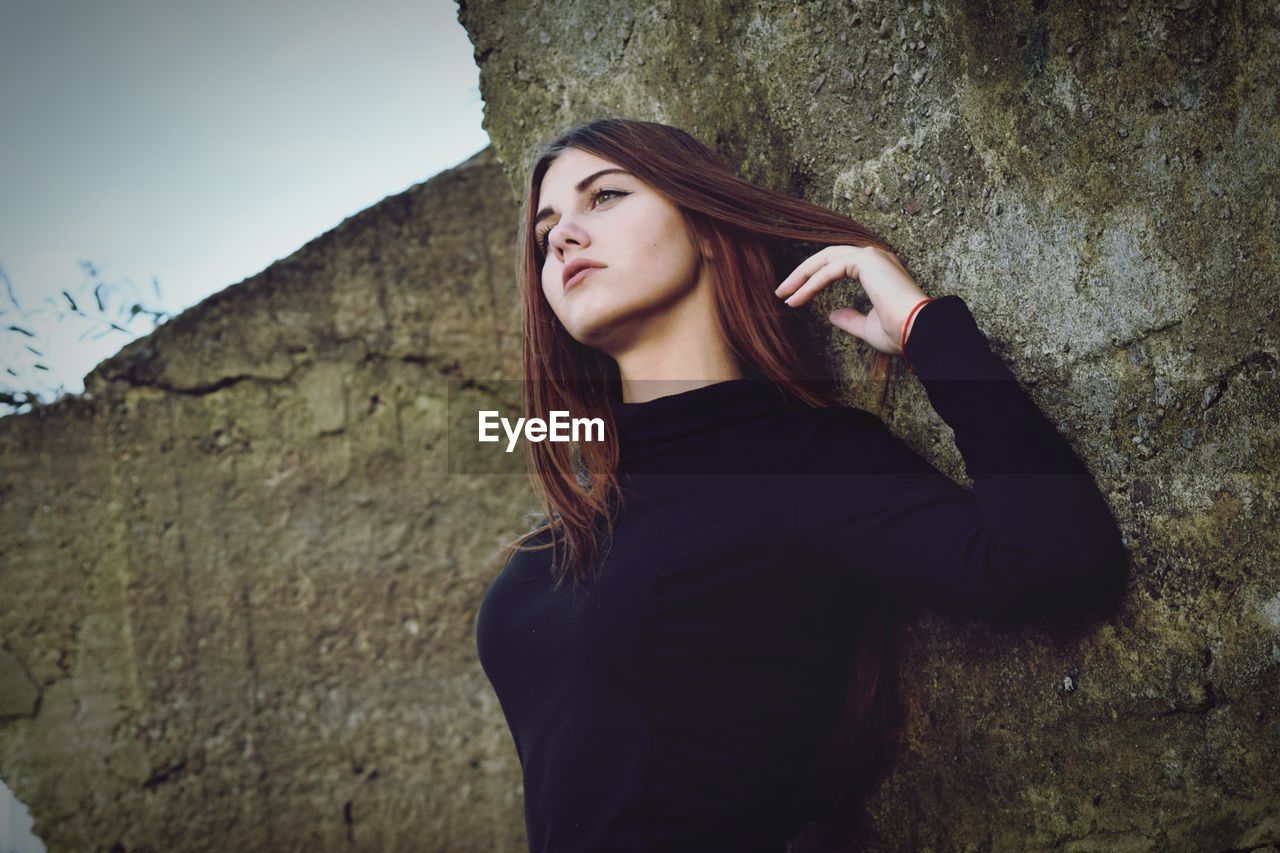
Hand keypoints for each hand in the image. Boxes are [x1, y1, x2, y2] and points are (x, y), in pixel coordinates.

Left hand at [774, 245, 930, 356]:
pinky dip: (811, 284)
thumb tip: (833, 315)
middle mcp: (876, 258)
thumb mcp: (868, 328)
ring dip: (801, 276)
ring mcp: (872, 256)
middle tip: (781, 291)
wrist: (919, 332)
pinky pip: (829, 270)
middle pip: (828, 258)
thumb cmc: (900, 333)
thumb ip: (850, 319)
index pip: (837, 266)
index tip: (794, 298)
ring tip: (783, 294)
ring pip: (826, 259)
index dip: (813, 280)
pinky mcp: (867, 261)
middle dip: (802, 274)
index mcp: (878, 270)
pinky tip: (797, 298)